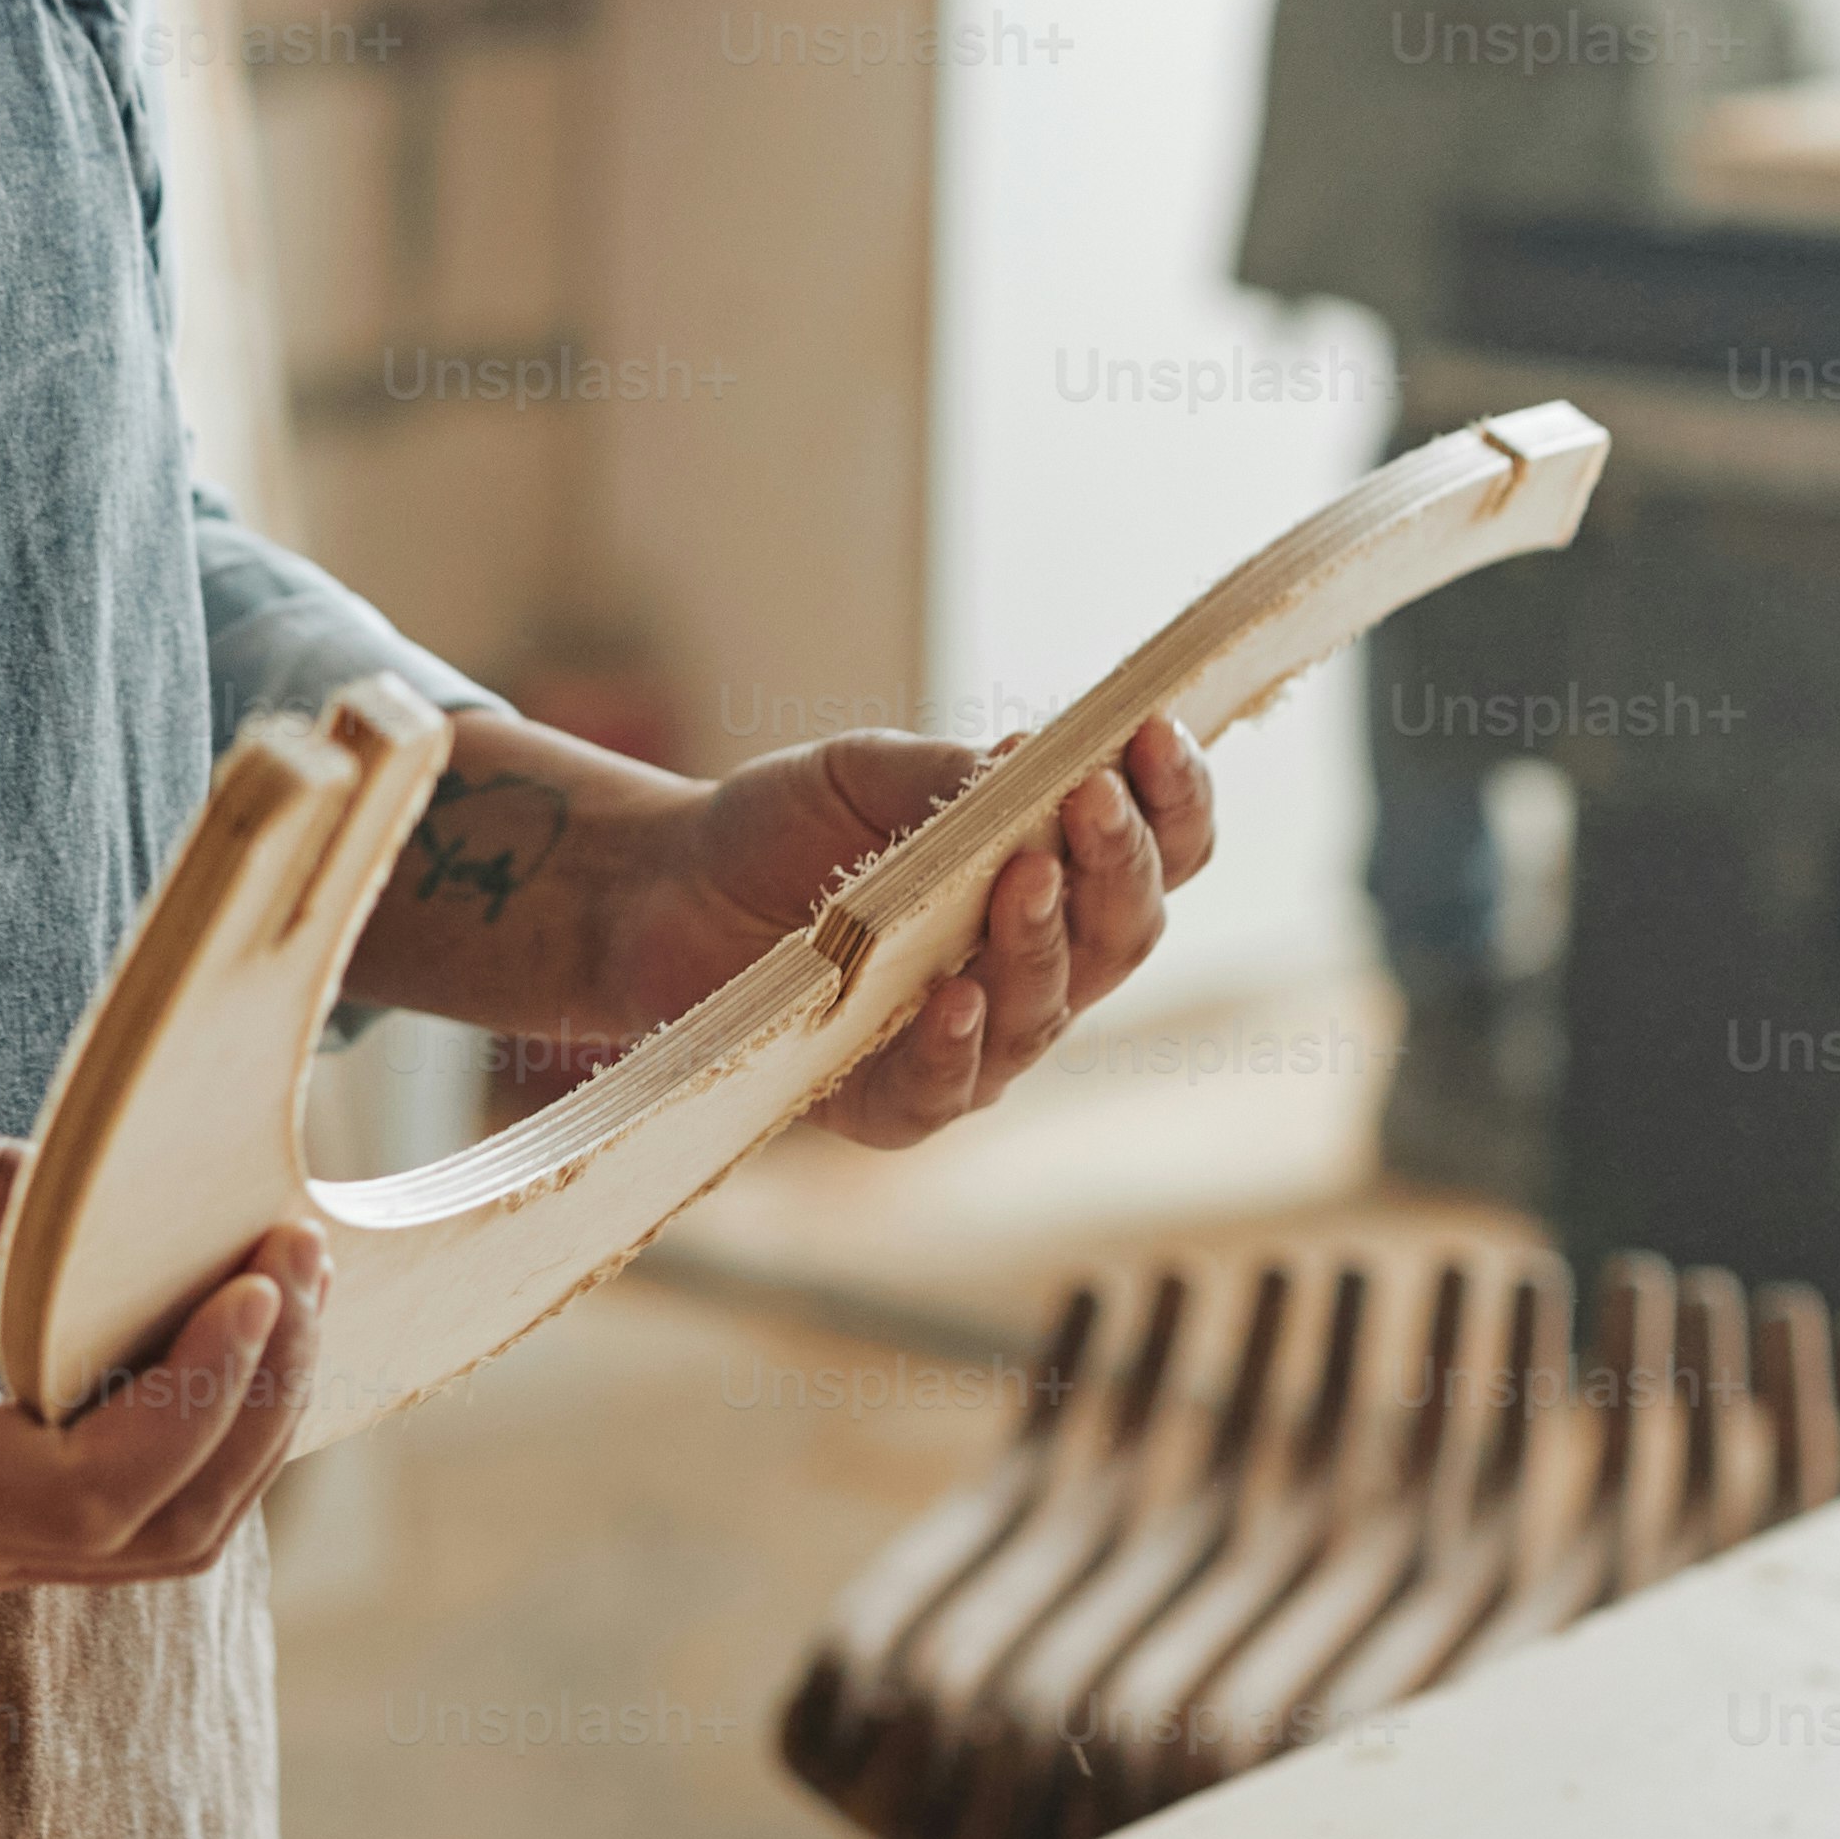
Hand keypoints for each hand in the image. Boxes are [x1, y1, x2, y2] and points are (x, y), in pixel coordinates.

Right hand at [0, 1116, 311, 1595]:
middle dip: (260, 1399)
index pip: (87, 1491)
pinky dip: (202, 1439)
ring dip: (247, 1426)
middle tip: (300, 1256)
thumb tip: (141, 1192)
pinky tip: (230, 1335)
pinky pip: (127, 1518)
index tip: (253, 1284)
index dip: (197, 1401)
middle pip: (158, 1530)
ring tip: (286, 1288)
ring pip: (161, 1541)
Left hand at [583, 717, 1208, 1150]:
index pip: (1157, 855)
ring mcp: (973, 1043)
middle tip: (1095, 798)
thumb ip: (952, 775)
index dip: (1177, 803)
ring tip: (1026, 875)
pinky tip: (953, 995)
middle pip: (1123, 935)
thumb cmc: (780, 826)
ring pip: (1048, 1010)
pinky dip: (956, 1043)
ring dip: (1044, 942)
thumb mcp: (866, 772)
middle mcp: (1033, 968)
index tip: (1159, 736)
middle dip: (1120, 864)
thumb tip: (1039, 758)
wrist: (662, 889)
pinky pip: (946, 1089)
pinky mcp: (893, 1103)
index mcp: (1050, 879)